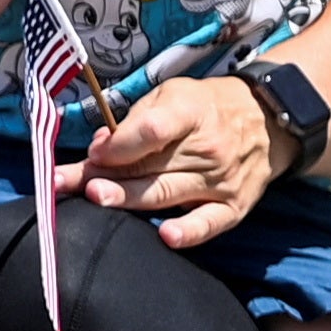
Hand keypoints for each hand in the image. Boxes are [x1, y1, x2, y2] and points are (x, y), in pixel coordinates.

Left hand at [70, 73, 277, 247]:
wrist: (267, 119)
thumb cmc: (205, 107)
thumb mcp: (171, 94)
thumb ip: (135, 120)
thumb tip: (99, 149)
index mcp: (190, 112)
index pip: (151, 130)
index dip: (118, 144)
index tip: (92, 152)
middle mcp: (207, 148)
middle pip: (148, 166)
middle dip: (102, 175)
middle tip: (64, 182)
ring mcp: (221, 180)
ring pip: (165, 194)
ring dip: (127, 198)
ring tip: (96, 198)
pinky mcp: (233, 206)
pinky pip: (209, 223)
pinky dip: (189, 232)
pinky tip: (166, 236)